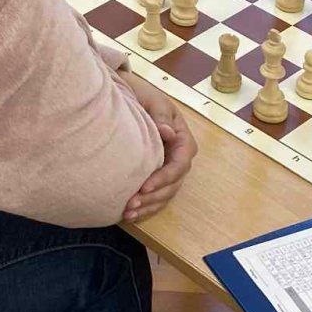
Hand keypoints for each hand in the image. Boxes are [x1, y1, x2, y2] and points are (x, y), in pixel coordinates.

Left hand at [122, 73, 197, 221]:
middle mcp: (178, 158)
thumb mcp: (154, 101)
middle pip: (172, 185)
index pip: (179, 165)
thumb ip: (161, 116)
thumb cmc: (144, 97)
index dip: (163, 178)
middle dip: (152, 197)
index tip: (145, 186)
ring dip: (147, 207)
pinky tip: (129, 215)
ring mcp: (168, 169)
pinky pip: (155, 197)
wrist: (131, 98)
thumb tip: (168, 133)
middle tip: (131, 204)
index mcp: (183, 141)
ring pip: (164, 195)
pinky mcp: (156, 176)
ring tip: (128, 213)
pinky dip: (144, 207)